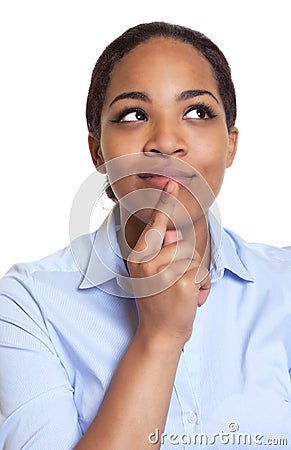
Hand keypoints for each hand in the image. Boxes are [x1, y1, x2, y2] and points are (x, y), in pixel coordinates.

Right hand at [127, 180, 210, 345]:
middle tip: (174, 283)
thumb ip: (161, 251)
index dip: (164, 204)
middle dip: (186, 261)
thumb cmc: (157, 302)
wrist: (159, 333)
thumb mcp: (151, 274)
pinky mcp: (182, 283)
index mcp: (138, 257)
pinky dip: (203, 287)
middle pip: (182, 242)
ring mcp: (164, 272)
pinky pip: (202, 272)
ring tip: (180, 292)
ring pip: (194, 257)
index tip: (171, 185)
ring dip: (194, 276)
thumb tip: (175, 234)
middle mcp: (147, 262)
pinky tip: (190, 300)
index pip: (154, 226)